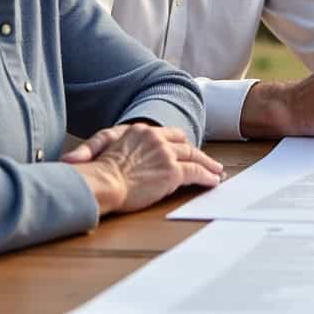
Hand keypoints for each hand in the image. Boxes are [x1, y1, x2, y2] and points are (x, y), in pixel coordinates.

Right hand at [62, 123, 222, 215]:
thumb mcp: (108, 149)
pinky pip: (196, 172)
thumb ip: (124, 148)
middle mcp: (156, 138)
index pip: (168, 135)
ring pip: (194, 157)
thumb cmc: (97, 173)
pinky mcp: (172, 172)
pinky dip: (207, 177)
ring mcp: (166, 154)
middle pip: (184, 144)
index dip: (180, 144)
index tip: (187, 150)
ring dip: (207, 165)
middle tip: (208, 162)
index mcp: (141, 131)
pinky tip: (213, 181)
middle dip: (197, 154)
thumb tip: (130, 158)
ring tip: (216, 171)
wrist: (100, 182)